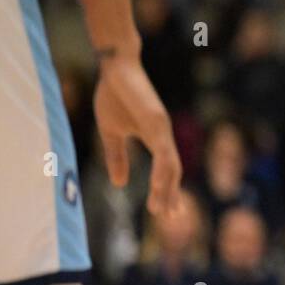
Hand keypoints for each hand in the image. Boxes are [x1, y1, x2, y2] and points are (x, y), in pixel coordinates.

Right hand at [94, 54, 181, 216]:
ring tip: (162, 210)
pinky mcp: (156, 120)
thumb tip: (119, 184)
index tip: (165, 212)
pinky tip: (158, 186)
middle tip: (169, 217)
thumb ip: (117, 157)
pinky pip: (163, 151)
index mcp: (155, 137)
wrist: (115, 67)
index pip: (166, 170)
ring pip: (171, 165)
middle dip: (170, 195)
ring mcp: (162, 127)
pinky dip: (162, 171)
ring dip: (167, 189)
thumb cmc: (114, 95)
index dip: (166, 190)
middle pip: (173, 171)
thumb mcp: (111, 132)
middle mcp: (163, 135)